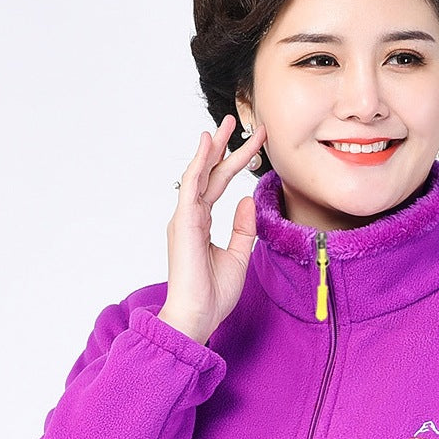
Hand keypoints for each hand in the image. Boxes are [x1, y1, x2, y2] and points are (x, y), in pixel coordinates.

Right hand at [162, 114, 267, 340]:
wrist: (197, 317)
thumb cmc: (213, 294)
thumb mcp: (238, 256)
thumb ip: (243, 229)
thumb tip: (248, 200)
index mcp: (201, 224)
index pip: (219, 185)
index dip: (236, 163)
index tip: (255, 145)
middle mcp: (190, 217)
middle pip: (209, 174)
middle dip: (223, 147)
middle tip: (235, 120)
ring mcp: (185, 219)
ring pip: (199, 174)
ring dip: (212, 148)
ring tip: (223, 124)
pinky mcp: (184, 224)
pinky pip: (191, 187)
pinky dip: (199, 165)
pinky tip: (207, 145)